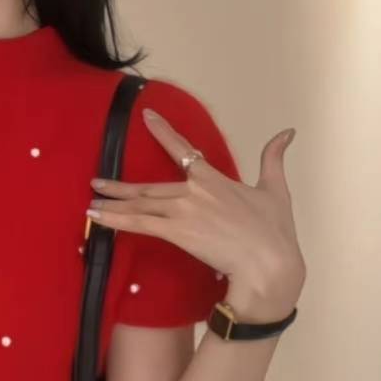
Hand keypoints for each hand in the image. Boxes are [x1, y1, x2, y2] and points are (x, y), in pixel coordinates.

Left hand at [87, 106, 305, 310]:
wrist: (268, 263)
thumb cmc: (274, 231)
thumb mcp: (277, 190)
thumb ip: (274, 158)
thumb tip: (287, 132)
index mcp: (214, 178)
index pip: (183, 149)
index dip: (163, 132)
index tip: (146, 117)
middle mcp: (193, 190)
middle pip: (149, 186)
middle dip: (119, 185)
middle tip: (97, 182)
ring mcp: (182, 211)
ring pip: (140, 203)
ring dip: (112, 202)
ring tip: (92, 201)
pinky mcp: (176, 232)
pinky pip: (138, 223)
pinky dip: (115, 219)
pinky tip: (96, 218)